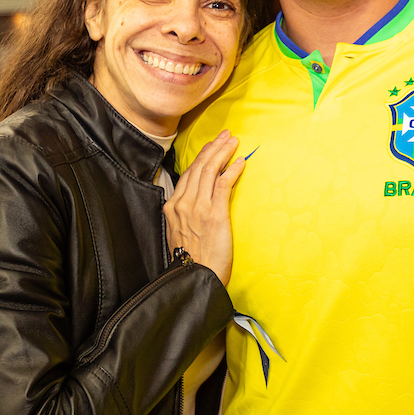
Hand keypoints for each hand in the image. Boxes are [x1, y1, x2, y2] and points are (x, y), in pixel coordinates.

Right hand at [164, 130, 244, 285]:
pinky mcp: (214, 214)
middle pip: (199, 167)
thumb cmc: (191, 261)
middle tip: (226, 136)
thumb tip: (197, 204)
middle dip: (214, 148)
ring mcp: (198, 208)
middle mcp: (183, 204)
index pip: (188, 174)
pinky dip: (232, 170)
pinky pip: (223, 184)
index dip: (201, 157)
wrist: (194, 278)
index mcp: (173, 207)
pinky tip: (240, 162)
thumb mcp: (180, 234)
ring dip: (223, 153)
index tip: (211, 146)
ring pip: (210, 171)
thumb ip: (185, 216)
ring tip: (234, 142)